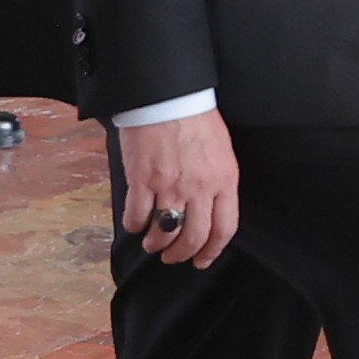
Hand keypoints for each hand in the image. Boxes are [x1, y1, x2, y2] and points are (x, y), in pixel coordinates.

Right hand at [117, 109, 241, 265]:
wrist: (168, 97)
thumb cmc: (195, 119)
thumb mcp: (221, 151)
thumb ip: (218, 181)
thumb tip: (209, 208)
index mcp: (224, 180)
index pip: (224, 228)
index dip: (213, 251)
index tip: (202, 260)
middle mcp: (199, 188)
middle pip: (194, 237)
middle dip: (182, 254)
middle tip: (172, 257)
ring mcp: (170, 186)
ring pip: (164, 232)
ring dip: (157, 245)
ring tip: (152, 245)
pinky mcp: (142, 181)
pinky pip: (137, 216)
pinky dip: (134, 226)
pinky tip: (135, 224)